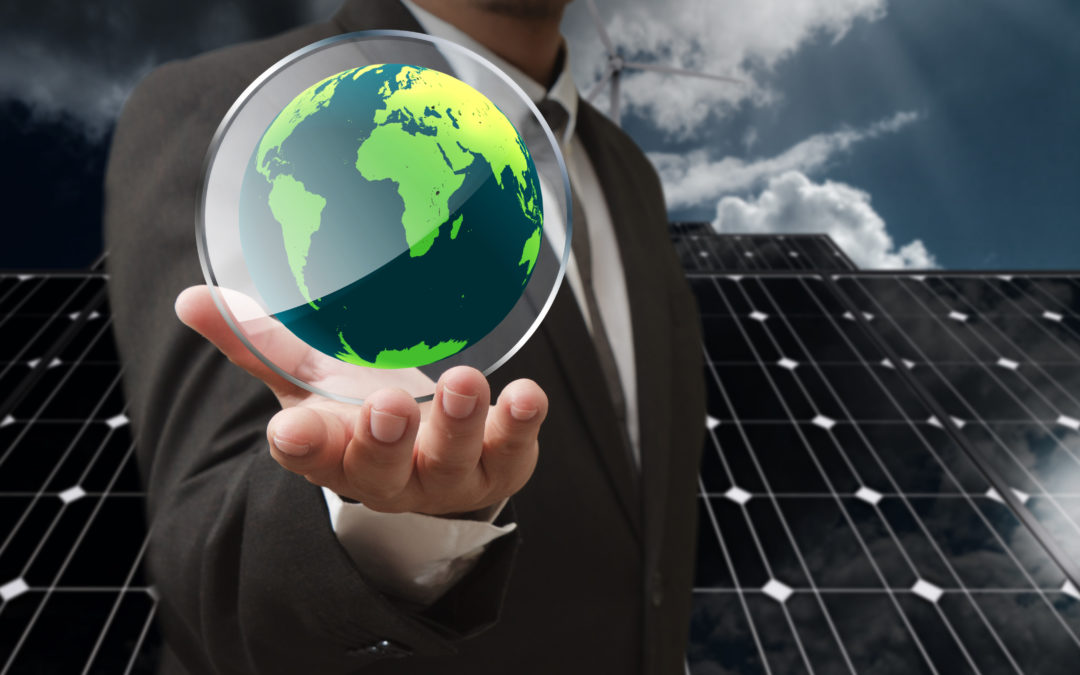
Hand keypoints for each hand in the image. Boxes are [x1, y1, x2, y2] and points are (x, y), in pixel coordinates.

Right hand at [174, 285, 547, 516]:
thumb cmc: (361, 414)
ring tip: (466, 383)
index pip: (309, 455)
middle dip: (384, 440)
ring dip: (459, 424)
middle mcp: (389, 474)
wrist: (432, 461)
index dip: (302, 446)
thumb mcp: (313, 379)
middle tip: (387, 407)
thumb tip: (191, 298)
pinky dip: (521, 424)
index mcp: (336, 452)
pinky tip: (528, 395)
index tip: (290, 432)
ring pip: (449, 460)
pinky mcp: (499, 466)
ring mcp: (445, 476)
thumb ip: (261, 342)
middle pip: (379, 468)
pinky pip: (513, 451)